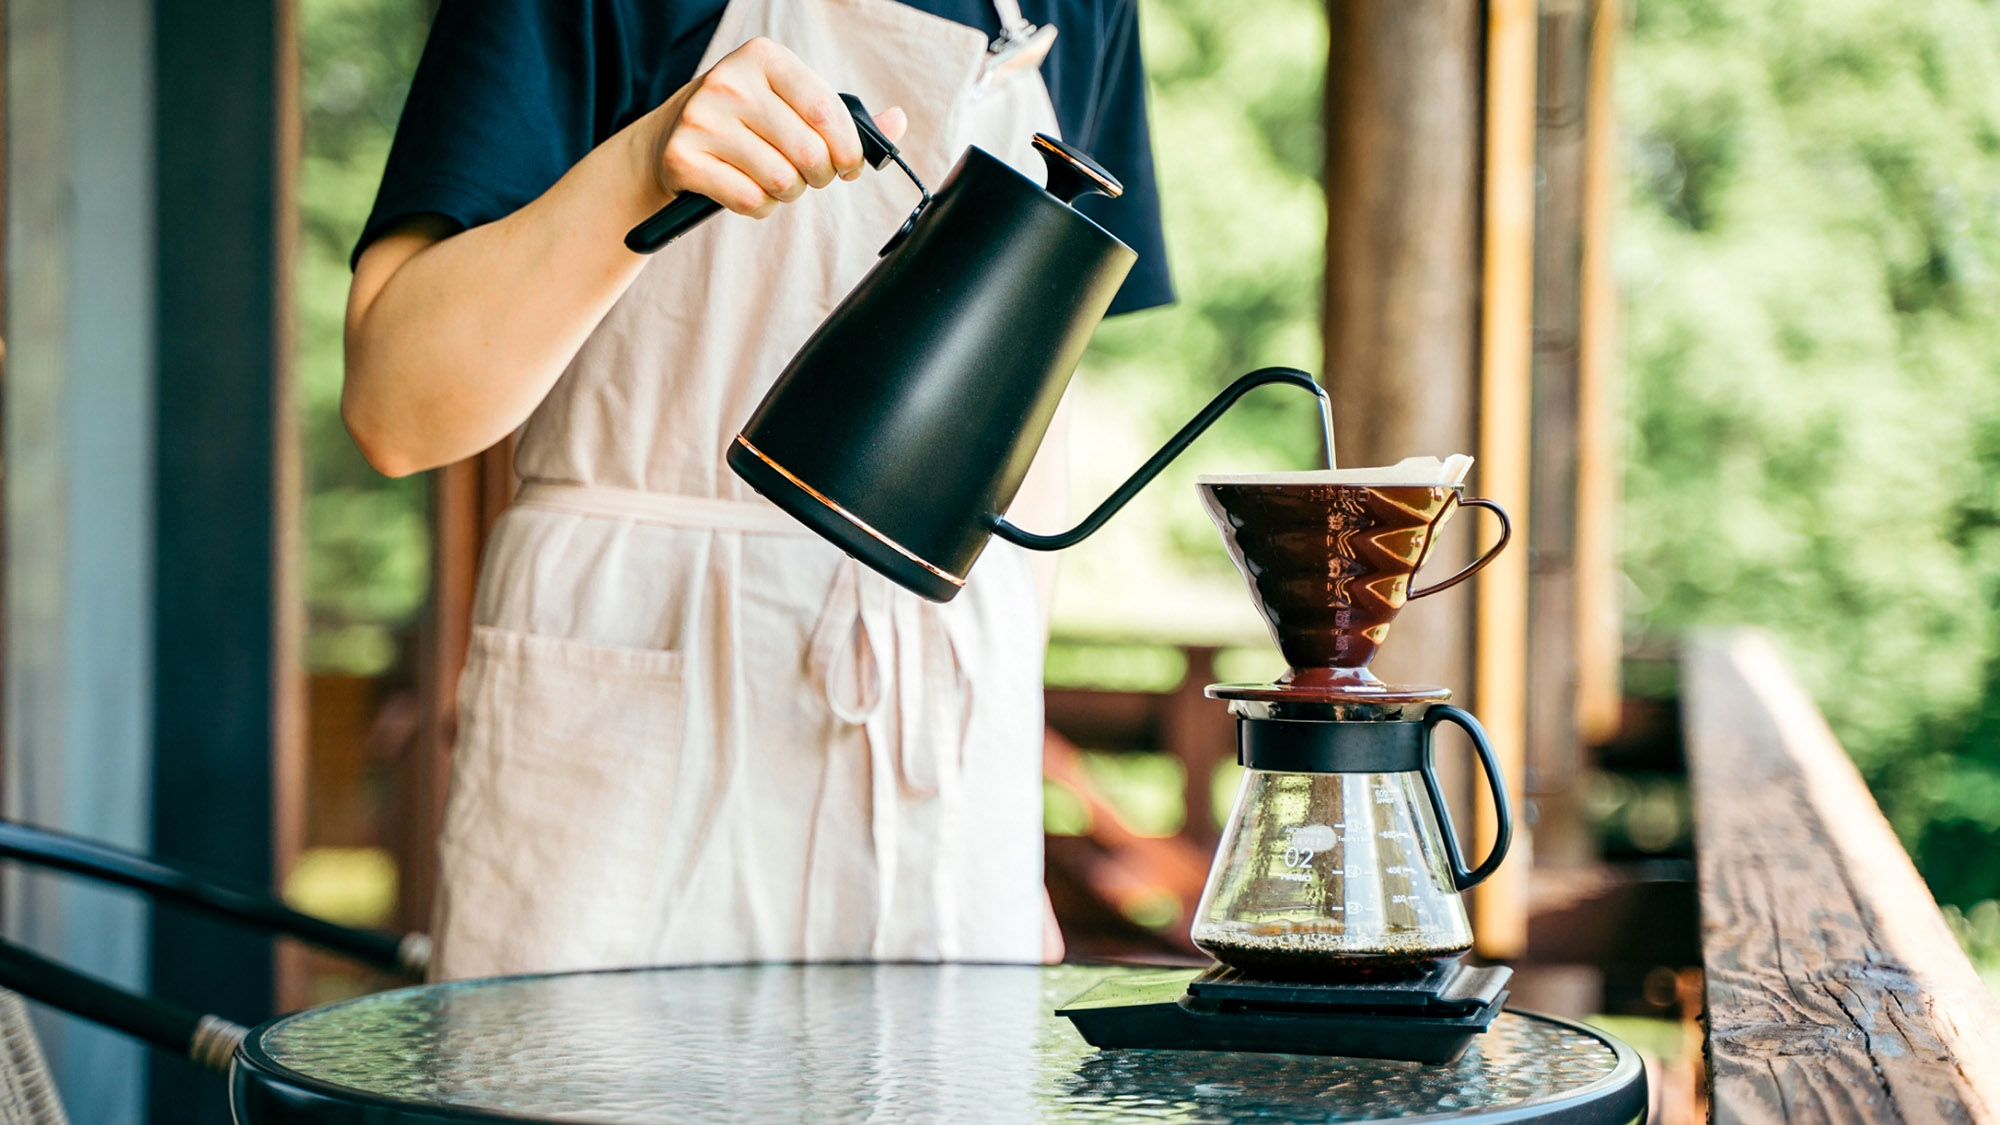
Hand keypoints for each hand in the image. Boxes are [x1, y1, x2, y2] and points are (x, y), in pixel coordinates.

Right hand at [644, 37, 909, 218]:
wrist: (669, 138)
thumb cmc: (748, 123)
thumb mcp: (791, 105)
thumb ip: (844, 117)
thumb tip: (898, 122)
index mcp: (764, 57)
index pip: (826, 112)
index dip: (849, 151)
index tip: (849, 166)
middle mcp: (730, 81)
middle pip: (808, 152)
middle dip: (819, 176)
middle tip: (808, 176)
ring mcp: (702, 119)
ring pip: (782, 181)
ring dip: (789, 194)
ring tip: (775, 181)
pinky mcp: (683, 158)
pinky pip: (750, 201)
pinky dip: (760, 208)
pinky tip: (748, 192)